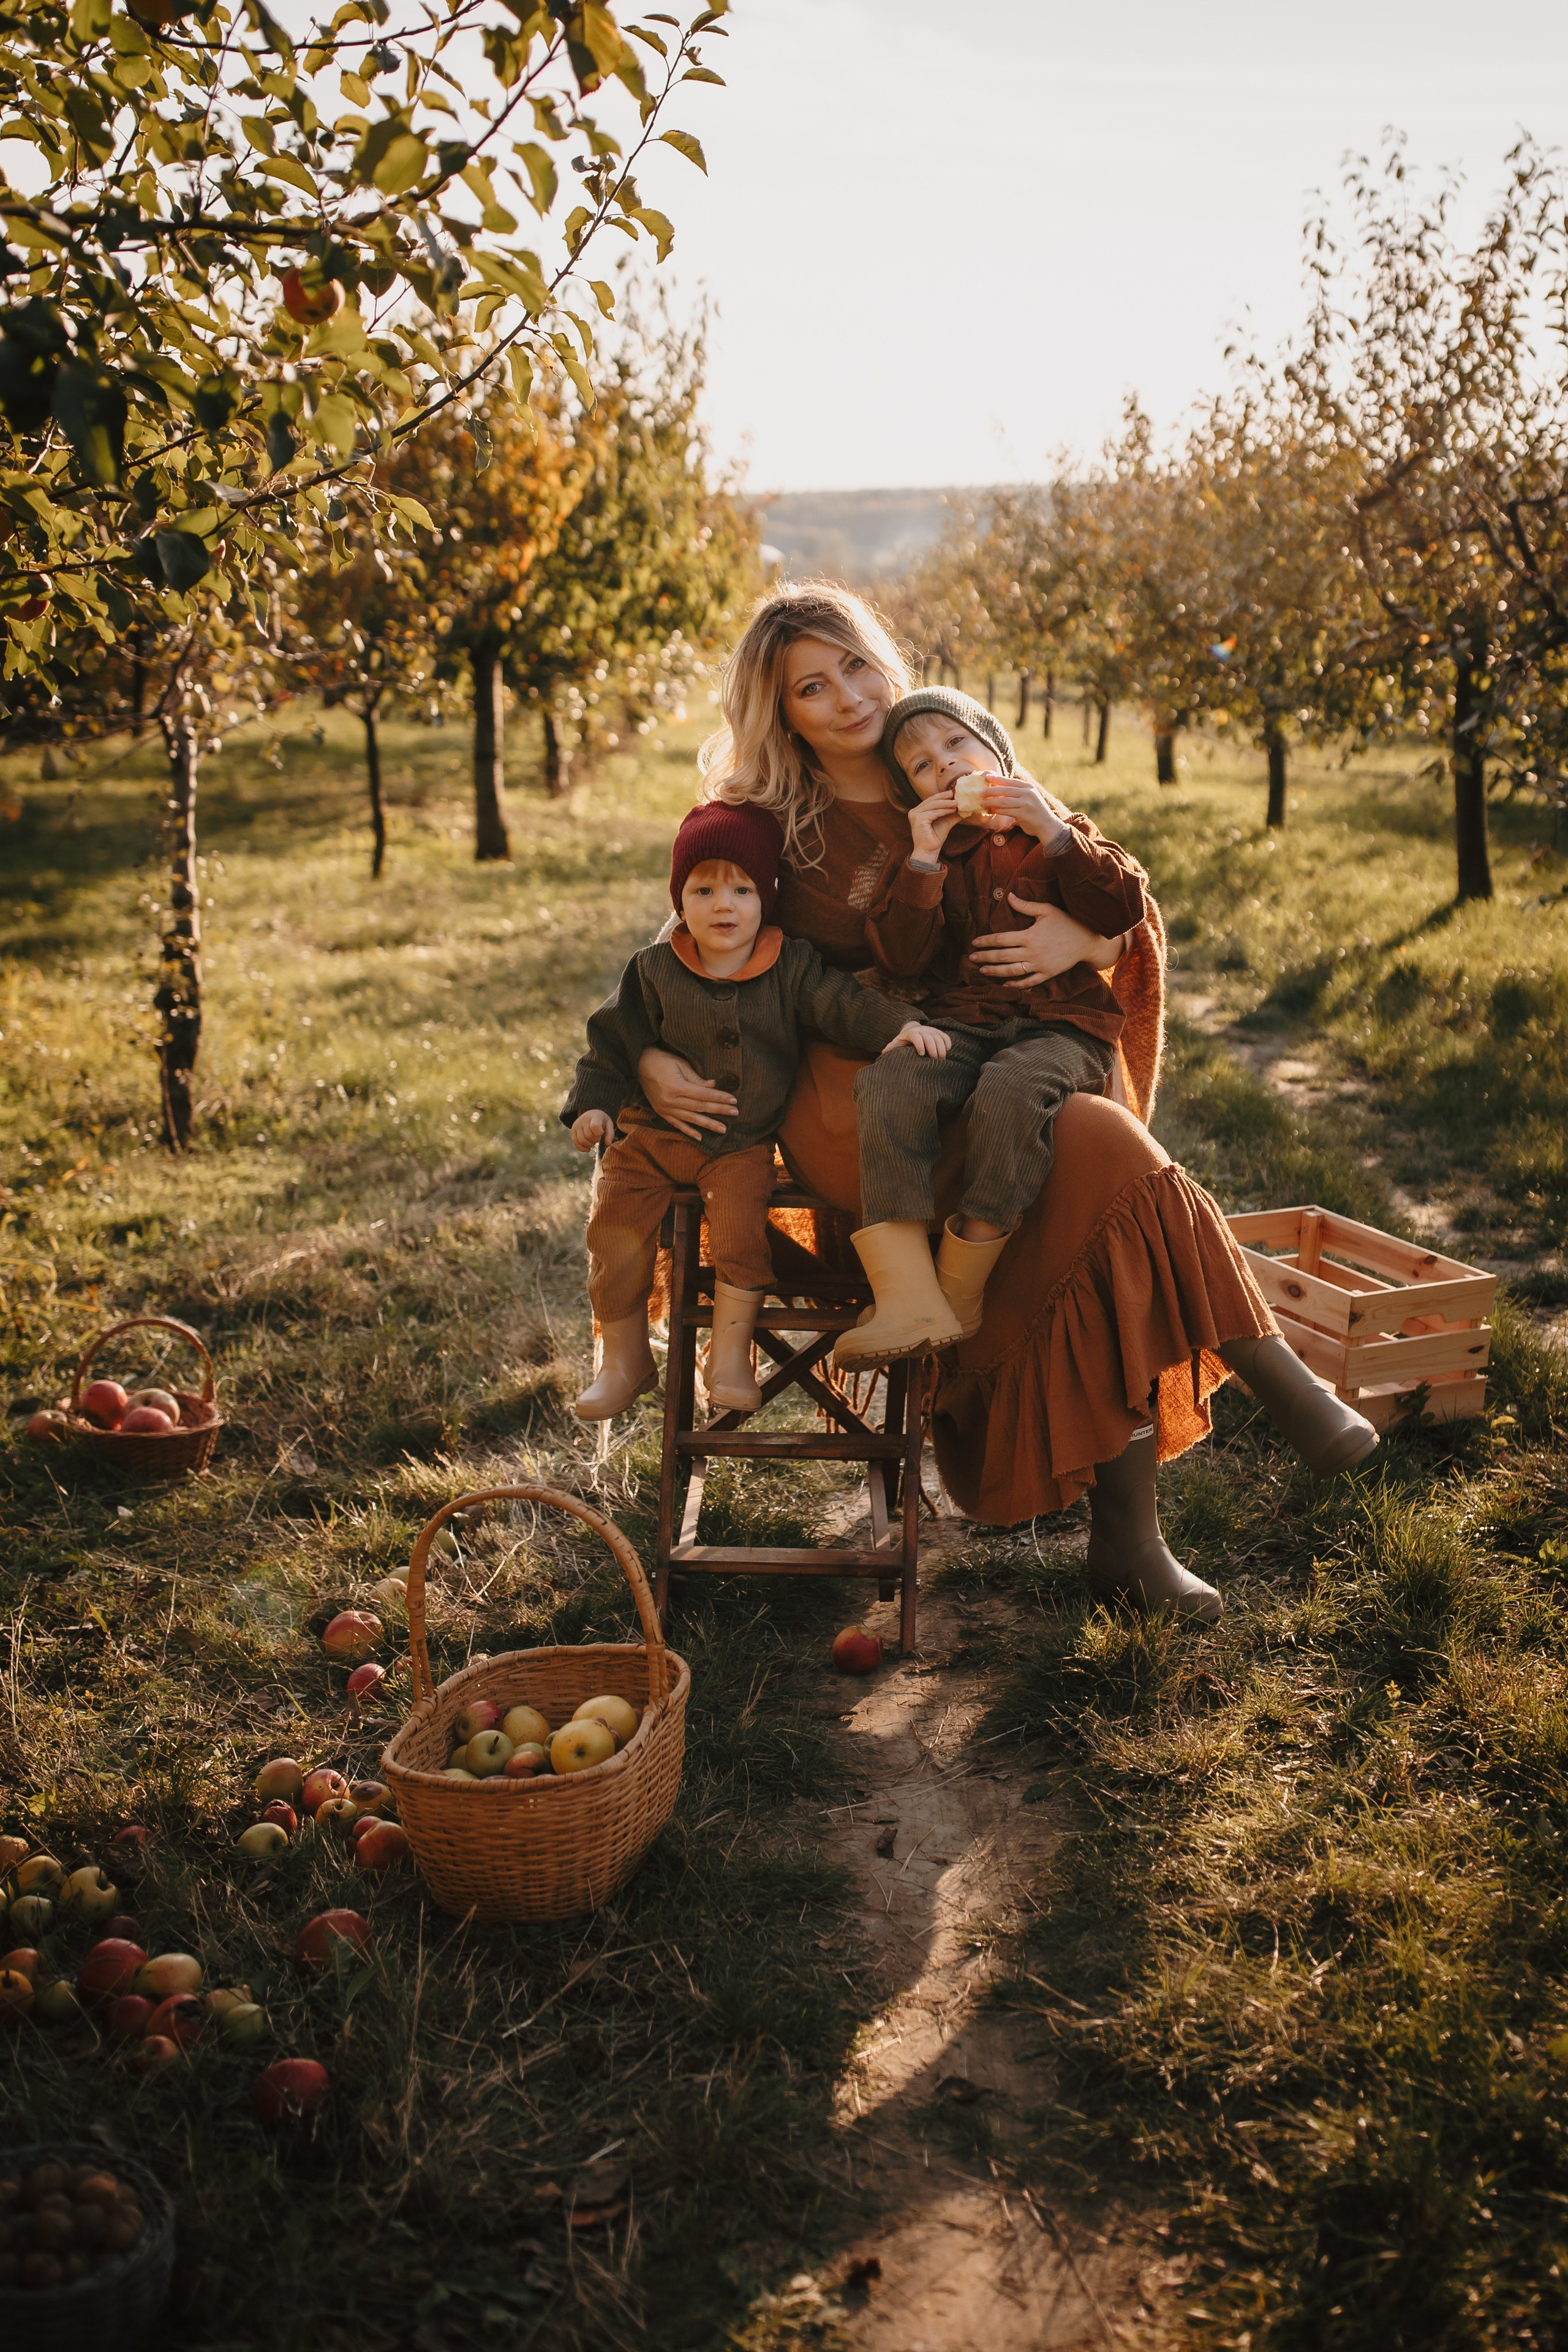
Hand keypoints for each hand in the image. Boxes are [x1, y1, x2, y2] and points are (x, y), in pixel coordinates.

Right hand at [571, 1109, 615, 1150]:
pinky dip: (582, 1148)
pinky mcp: (573, 1131)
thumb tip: (608, 1144)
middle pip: (588, 1136)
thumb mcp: (608, 1124)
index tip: (601, 1132)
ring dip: (589, 1144)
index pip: (594, 1126)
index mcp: (594, 1116)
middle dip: (595, 1140)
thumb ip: (610, 1134)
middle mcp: (583, 1120)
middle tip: (598, 1137)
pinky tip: (588, 1148)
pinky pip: (575, 1143)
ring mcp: (576, 1125)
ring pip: (582, 1141)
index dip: (599, 1133)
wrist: (590, 1114)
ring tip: (593, 1140)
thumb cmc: (601, 1121)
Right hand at [637, 1045, 737, 1141]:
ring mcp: (665, 1108)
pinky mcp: (661, 1112)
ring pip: (691, 1119)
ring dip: (708, 1124)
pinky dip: (688, 1131)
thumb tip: (713, 1086)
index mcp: (676, 1087)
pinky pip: (677, 1124)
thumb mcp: (681, 1065)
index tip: (733, 1101)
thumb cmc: (663, 1060)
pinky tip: (700, 1137)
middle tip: (735, 1113)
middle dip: (719, 1110)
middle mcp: (670, 1100)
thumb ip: (697, 1079)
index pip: (703, 1095)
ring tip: (723, 1129)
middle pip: (700, 1107)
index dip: (719, 1098)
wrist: (640, 1064)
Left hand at [883, 1021, 950, 1058]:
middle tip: (934, 1061)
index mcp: (912, 1033)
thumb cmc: (904, 1041)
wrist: (913, 1030)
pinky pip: (946, 1038)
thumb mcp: (897, 1043)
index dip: (920, 1044)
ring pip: (939, 1038)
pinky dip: (947, 1044)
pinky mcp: (939, 1032)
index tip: (921, 1054)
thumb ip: (892, 1047)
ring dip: (941, 1049)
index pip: (917, 1037)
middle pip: (930, 1038)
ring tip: (941, 1060)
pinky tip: (946, 1052)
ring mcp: (932, 1031)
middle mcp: (923, 1030)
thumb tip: (884, 1052)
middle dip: (933, 1050)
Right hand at [907, 787, 960, 863]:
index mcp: (918, 811)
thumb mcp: (945, 822)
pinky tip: (952, 810)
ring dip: (946, 803)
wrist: (928, 852)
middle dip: (944, 797)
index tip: (953, 792)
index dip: (942, 796)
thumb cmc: (935, 839)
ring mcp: (915, 815)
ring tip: (957, 803)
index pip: (930, 800)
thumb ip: (952, 814)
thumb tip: (964, 807)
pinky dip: (944, 811)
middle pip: (931, 800)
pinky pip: (934, 812)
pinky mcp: (918, 819)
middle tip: (955, 793)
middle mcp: (914, 812)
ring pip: (933, 805)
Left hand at [969, 900, 1123, 988]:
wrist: (1086, 940)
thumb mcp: (1046, 910)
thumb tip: (1007, 896)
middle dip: (985, 958)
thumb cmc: (1066, 922)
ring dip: (995, 972)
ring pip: (1011, 972)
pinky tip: (1005, 984)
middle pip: (1002, 957)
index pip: (1001, 940)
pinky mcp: (1047, 974)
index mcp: (1029, 936)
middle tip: (971, 958)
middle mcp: (1032, 953)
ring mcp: (1039, 965)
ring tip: (982, 971)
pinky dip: (1015, 985)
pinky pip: (1028, 982)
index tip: (974, 943)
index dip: (986, 942)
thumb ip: (1025, 905)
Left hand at [972, 779, 1071, 846]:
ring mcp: (1026, 804)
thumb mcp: (1029, 797)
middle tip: (980, 792)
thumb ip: (1017, 792)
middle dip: (991, 790)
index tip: (987, 776)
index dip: (998, 778)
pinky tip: (990, 811)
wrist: (1047, 825)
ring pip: (1004, 801)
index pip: (1010, 781)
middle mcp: (1028, 793)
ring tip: (981, 803)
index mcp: (1028, 787)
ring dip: (991, 802)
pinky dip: (997, 811)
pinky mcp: (1024, 814)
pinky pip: (1006, 811)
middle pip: (1005, 790)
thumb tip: (998, 788)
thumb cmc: (1035, 811)